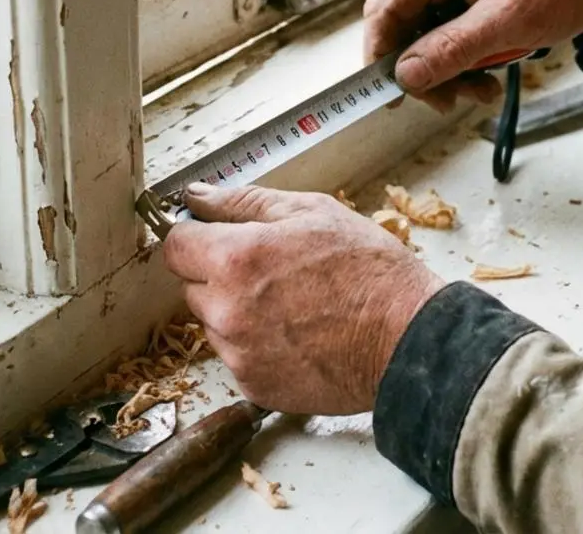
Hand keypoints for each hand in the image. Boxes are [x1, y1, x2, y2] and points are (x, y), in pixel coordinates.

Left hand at [161, 182, 445, 415]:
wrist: (407, 339)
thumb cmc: (368, 270)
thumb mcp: (311, 212)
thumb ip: (243, 202)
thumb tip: (195, 197)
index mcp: (235, 258)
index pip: (176, 246)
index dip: (199, 238)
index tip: (220, 239)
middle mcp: (226, 310)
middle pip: (194, 286)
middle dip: (222, 275)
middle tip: (275, 272)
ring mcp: (238, 353)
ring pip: (216, 324)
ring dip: (239, 313)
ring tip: (294, 306)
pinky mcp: (253, 385)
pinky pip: (238, 357)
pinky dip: (259, 347)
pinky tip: (299, 335)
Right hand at [363, 0, 582, 110]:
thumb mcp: (509, 21)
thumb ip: (453, 49)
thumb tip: (406, 74)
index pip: (387, 6)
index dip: (381, 53)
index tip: (390, 92)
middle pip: (404, 23)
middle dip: (424, 68)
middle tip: (448, 100)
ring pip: (427, 34)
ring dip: (449, 69)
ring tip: (480, 90)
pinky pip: (450, 32)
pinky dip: (465, 59)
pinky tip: (487, 75)